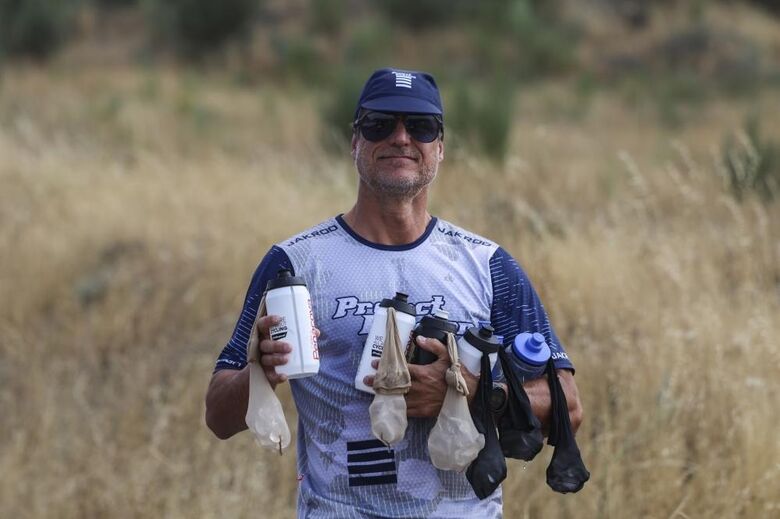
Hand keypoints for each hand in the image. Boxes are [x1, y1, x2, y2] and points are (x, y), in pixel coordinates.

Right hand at [255, 315, 319, 387]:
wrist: (273, 368)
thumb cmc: (283, 346)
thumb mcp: (290, 338)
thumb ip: (301, 334)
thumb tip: (315, 332)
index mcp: (265, 334)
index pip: (262, 325)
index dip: (268, 321)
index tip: (278, 319)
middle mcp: (261, 345)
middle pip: (264, 344)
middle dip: (276, 345)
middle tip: (290, 347)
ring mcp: (262, 359)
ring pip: (266, 359)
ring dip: (276, 359)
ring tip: (287, 359)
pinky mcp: (266, 371)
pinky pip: (269, 375)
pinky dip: (276, 376)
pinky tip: (284, 376)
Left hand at [363, 336, 479, 416]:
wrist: (469, 396)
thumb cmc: (457, 374)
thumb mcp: (448, 355)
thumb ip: (433, 345)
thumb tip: (418, 339)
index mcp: (424, 373)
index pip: (401, 369)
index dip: (386, 366)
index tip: (375, 363)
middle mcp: (420, 388)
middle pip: (395, 385)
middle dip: (379, 382)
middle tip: (367, 379)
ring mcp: (421, 401)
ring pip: (398, 399)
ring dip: (384, 395)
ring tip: (373, 392)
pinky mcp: (424, 411)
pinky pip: (406, 411)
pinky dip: (396, 408)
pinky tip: (388, 405)